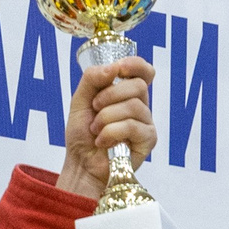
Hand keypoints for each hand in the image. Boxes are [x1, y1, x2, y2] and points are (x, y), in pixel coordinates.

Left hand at [58, 57, 158, 202]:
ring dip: (106, 117)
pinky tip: (104, 141)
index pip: (143, 71)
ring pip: (133, 106)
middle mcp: (140, 105)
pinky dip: (111, 132)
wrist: (80, 163)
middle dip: (110, 95)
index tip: (120, 69)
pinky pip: (132, 126)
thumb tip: (113, 67)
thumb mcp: (80, 100)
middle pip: (137, 86)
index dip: (135, 65)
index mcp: (126, 93)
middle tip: (95, 108)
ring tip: (96, 130)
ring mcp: (146, 122)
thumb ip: (93, 79)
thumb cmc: (82, 134)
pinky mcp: (148, 140)